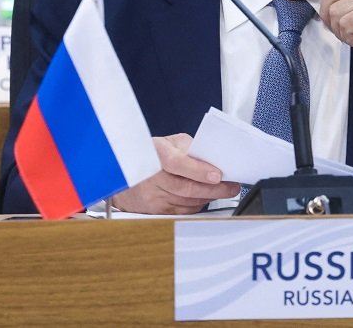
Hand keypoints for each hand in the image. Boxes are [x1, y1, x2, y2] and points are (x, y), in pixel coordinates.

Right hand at [111, 133, 239, 213]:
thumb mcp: (167, 142)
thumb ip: (189, 147)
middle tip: (231, 187)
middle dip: (214, 189)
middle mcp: (152, 177)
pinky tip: (204, 198)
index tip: (217, 175)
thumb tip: (212, 157)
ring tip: (222, 190)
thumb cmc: (149, 155)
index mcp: (156, 154)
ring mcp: (153, 196)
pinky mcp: (156, 211)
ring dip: (208, 197)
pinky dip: (198, 205)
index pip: (178, 163)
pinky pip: (183, 211)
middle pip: (187, 188)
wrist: (121, 176)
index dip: (199, 171)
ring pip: (188, 202)